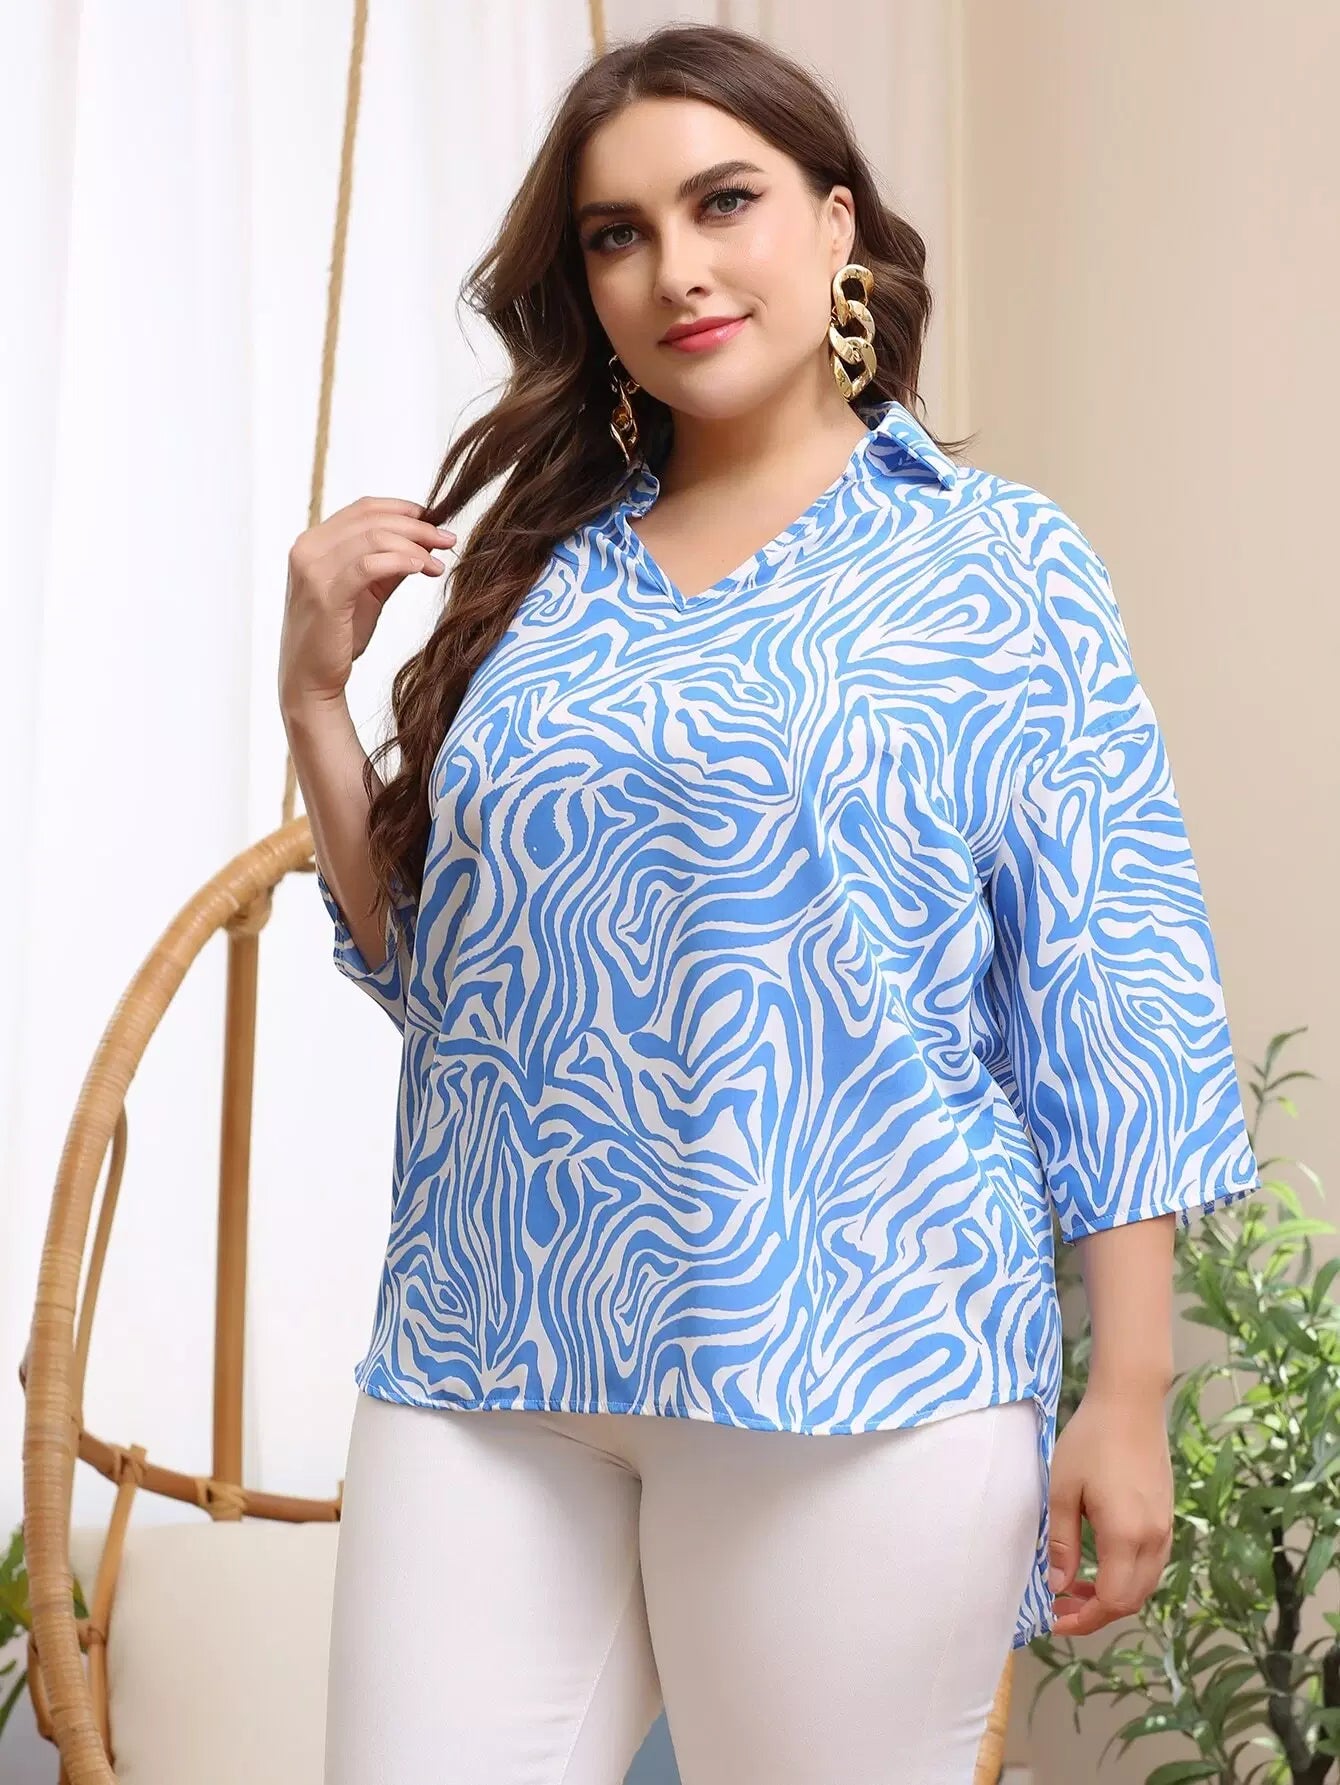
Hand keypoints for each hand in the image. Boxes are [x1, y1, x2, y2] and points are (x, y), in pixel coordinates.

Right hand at [278, 495, 456, 710]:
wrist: (311, 679)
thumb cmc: (338, 636)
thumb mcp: (367, 592)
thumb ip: (387, 565)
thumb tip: (423, 543)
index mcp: (314, 542)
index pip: (364, 508)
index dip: (404, 509)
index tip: (435, 521)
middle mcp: (307, 549)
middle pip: (372, 519)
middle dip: (417, 527)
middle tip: (447, 540)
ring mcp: (312, 570)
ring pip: (373, 537)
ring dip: (414, 546)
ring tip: (438, 563)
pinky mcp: (325, 594)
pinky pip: (368, 565)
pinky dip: (400, 561)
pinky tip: (421, 569)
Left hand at [1047, 1384, 1173, 1637]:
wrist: (1131, 1403)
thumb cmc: (1090, 1441)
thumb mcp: (1063, 1491)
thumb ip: (1062, 1544)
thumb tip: (1058, 1587)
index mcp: (1127, 1535)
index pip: (1113, 1601)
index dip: (1085, 1618)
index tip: (1056, 1620)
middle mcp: (1154, 1539)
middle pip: (1132, 1599)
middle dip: (1097, 1612)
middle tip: (1061, 1605)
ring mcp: (1166, 1529)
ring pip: (1144, 1583)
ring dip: (1112, 1594)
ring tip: (1075, 1585)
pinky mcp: (1167, 1517)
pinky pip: (1150, 1563)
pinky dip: (1126, 1575)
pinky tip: (1099, 1561)